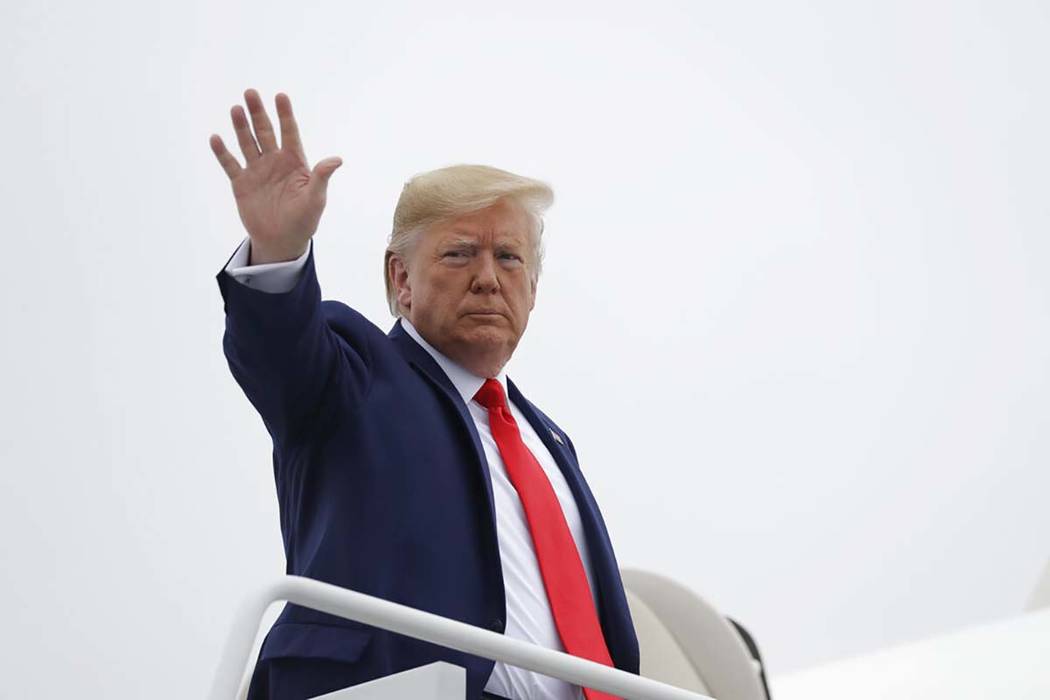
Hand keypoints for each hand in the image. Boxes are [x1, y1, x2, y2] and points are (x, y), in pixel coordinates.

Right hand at [209, 89, 341, 263]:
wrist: (282, 240)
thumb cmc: (304, 219)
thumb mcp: (315, 199)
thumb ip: (322, 177)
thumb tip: (337, 159)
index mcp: (294, 162)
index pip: (289, 133)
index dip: (285, 115)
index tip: (280, 96)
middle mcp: (274, 161)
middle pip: (265, 132)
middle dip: (258, 113)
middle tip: (251, 93)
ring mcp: (257, 170)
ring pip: (247, 143)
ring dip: (241, 127)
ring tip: (236, 109)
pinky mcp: (241, 183)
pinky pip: (230, 164)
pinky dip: (223, 152)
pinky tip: (216, 138)